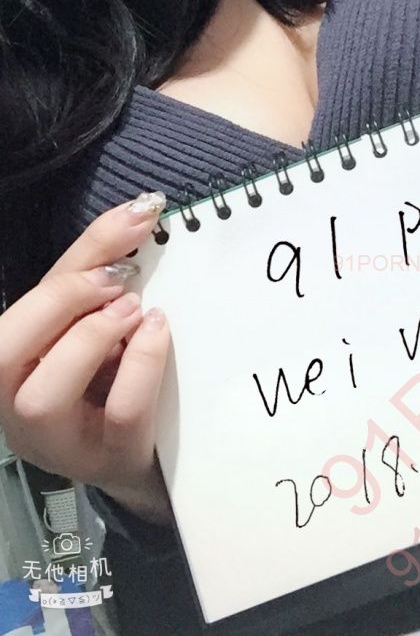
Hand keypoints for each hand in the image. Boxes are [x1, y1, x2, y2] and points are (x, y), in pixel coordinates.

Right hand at [0, 192, 172, 524]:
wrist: (151, 452)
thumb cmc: (114, 378)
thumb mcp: (96, 319)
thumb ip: (102, 267)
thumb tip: (140, 206)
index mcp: (9, 365)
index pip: (15, 311)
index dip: (66, 266)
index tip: (126, 228)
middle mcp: (15, 406)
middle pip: (4, 350)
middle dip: (61, 299)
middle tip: (118, 280)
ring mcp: (58, 442)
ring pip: (45, 393)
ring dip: (91, 336)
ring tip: (133, 310)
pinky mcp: (109, 460)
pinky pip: (119, 413)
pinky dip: (141, 364)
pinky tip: (157, 331)